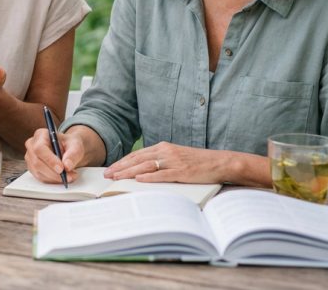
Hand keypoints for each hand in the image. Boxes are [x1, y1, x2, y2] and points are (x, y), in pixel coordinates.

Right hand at [24, 125, 85, 183]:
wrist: (67, 149)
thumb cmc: (69, 144)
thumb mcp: (75, 145)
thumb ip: (73, 154)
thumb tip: (67, 166)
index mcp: (40, 135)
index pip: (39, 148)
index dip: (49, 160)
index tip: (61, 168)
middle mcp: (31, 145)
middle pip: (37, 162)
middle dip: (54, 173)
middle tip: (69, 176)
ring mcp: (30, 158)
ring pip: (38, 172)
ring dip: (55, 178)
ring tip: (70, 176)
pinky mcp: (32, 168)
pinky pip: (40, 178)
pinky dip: (52, 180)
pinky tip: (63, 178)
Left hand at [104, 141, 232, 183]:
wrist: (220, 162)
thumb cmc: (198, 162)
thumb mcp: (176, 157)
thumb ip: (160, 161)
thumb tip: (142, 172)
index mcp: (163, 147)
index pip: (137, 155)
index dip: (122, 162)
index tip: (110, 169)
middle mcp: (166, 152)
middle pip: (137, 160)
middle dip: (120, 168)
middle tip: (107, 176)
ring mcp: (174, 161)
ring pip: (146, 166)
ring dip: (129, 172)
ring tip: (116, 178)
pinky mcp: (182, 172)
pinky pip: (163, 174)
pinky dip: (149, 177)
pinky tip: (138, 180)